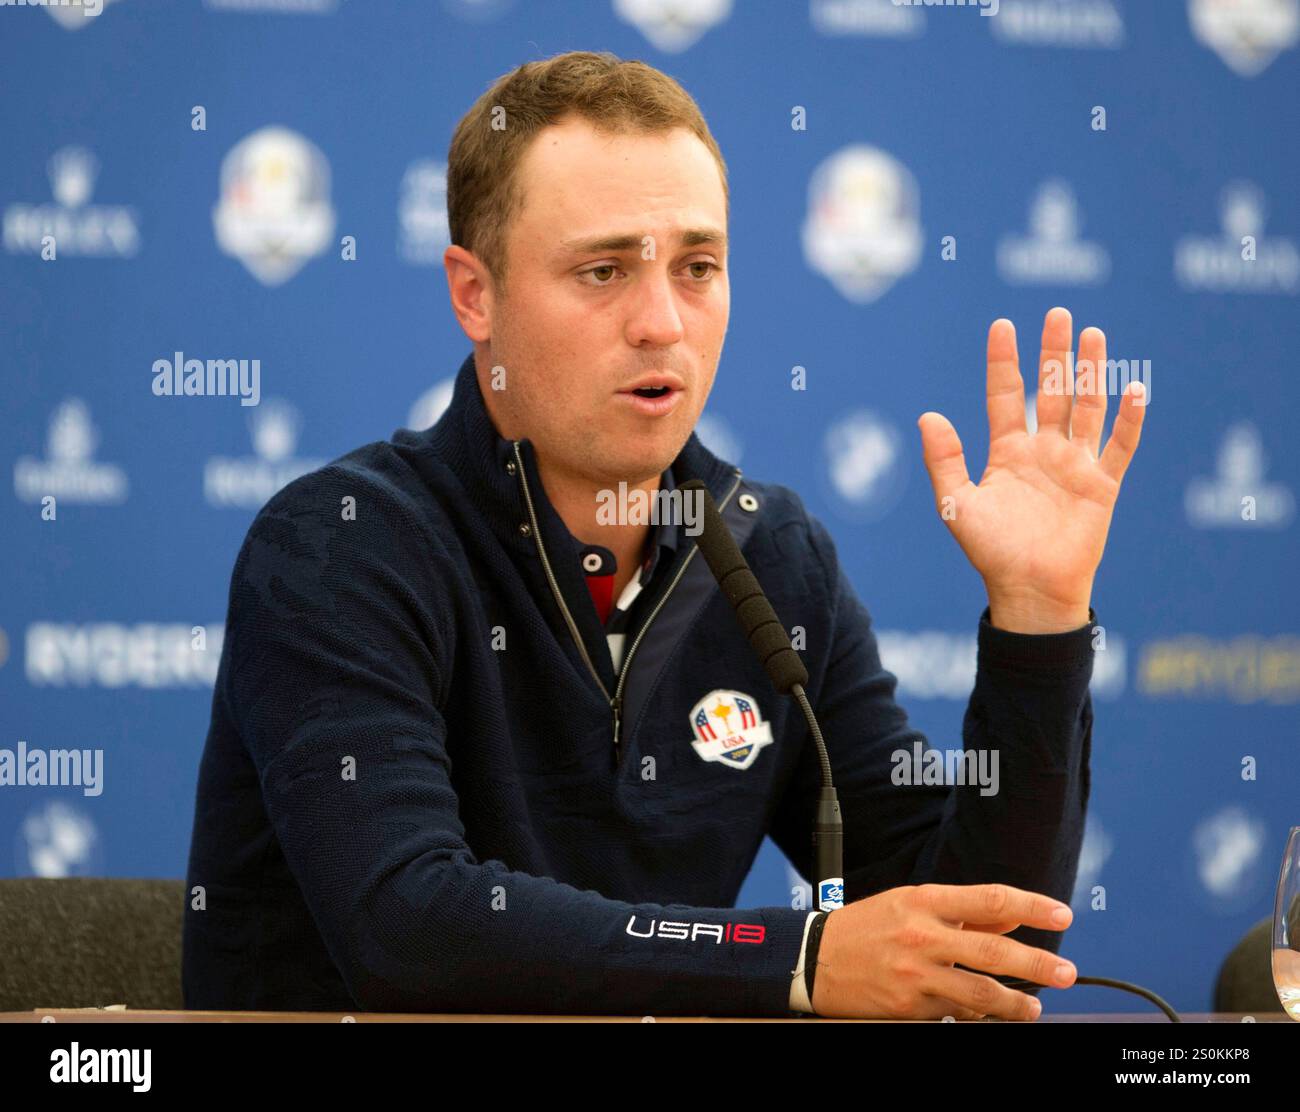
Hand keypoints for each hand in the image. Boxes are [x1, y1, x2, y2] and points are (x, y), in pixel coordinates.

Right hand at [810, 883, 1076, 1019]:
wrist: (815, 960)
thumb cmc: (866, 928)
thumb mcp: (910, 904)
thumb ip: (962, 912)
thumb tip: (1009, 916)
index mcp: (924, 901)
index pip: (990, 899)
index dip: (1031, 906)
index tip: (1061, 913)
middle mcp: (923, 937)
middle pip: (994, 950)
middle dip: (1038, 963)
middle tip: (1066, 973)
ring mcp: (917, 976)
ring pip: (981, 994)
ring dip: (1015, 1003)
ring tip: (1033, 1008)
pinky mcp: (910, 1009)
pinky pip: (954, 1015)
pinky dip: (974, 1016)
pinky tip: (984, 1015)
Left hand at [917, 307, 1145, 633]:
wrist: (1029, 591)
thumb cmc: (991, 552)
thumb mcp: (957, 503)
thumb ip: (944, 460)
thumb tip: (927, 414)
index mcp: (1007, 453)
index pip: (1006, 396)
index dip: (1004, 362)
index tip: (1001, 325)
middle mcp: (1043, 452)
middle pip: (1052, 391)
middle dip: (1054, 353)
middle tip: (1058, 313)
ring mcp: (1075, 466)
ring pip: (1087, 408)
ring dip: (1092, 372)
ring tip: (1094, 334)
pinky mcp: (1102, 486)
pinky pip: (1120, 447)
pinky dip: (1129, 419)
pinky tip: (1134, 387)